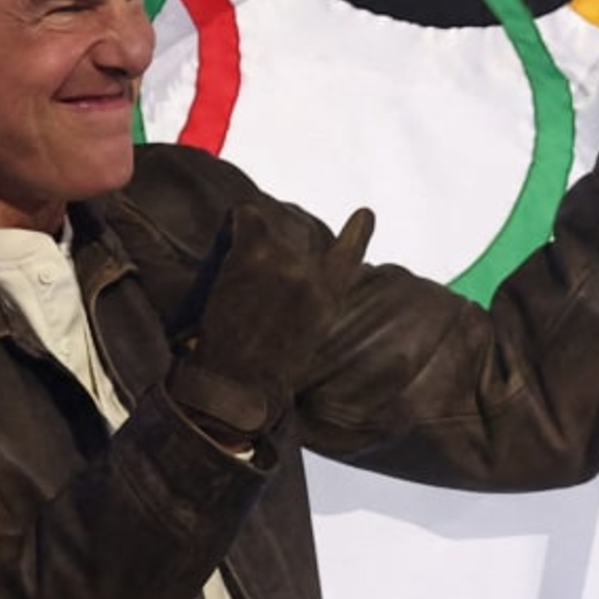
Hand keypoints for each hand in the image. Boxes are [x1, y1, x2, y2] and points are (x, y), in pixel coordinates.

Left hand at [163, 203, 377, 450]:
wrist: (236, 384)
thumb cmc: (264, 371)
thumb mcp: (305, 335)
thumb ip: (308, 300)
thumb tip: (289, 275)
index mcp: (329, 298)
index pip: (349, 255)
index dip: (357, 233)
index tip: (364, 213)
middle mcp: (312, 276)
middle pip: (291, 251)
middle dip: (270, 270)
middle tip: (248, 301)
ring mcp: (284, 262)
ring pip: (263, 239)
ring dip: (248, 258)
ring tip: (234, 294)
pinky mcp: (253, 254)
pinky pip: (247, 219)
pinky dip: (240, 222)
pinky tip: (234, 226)